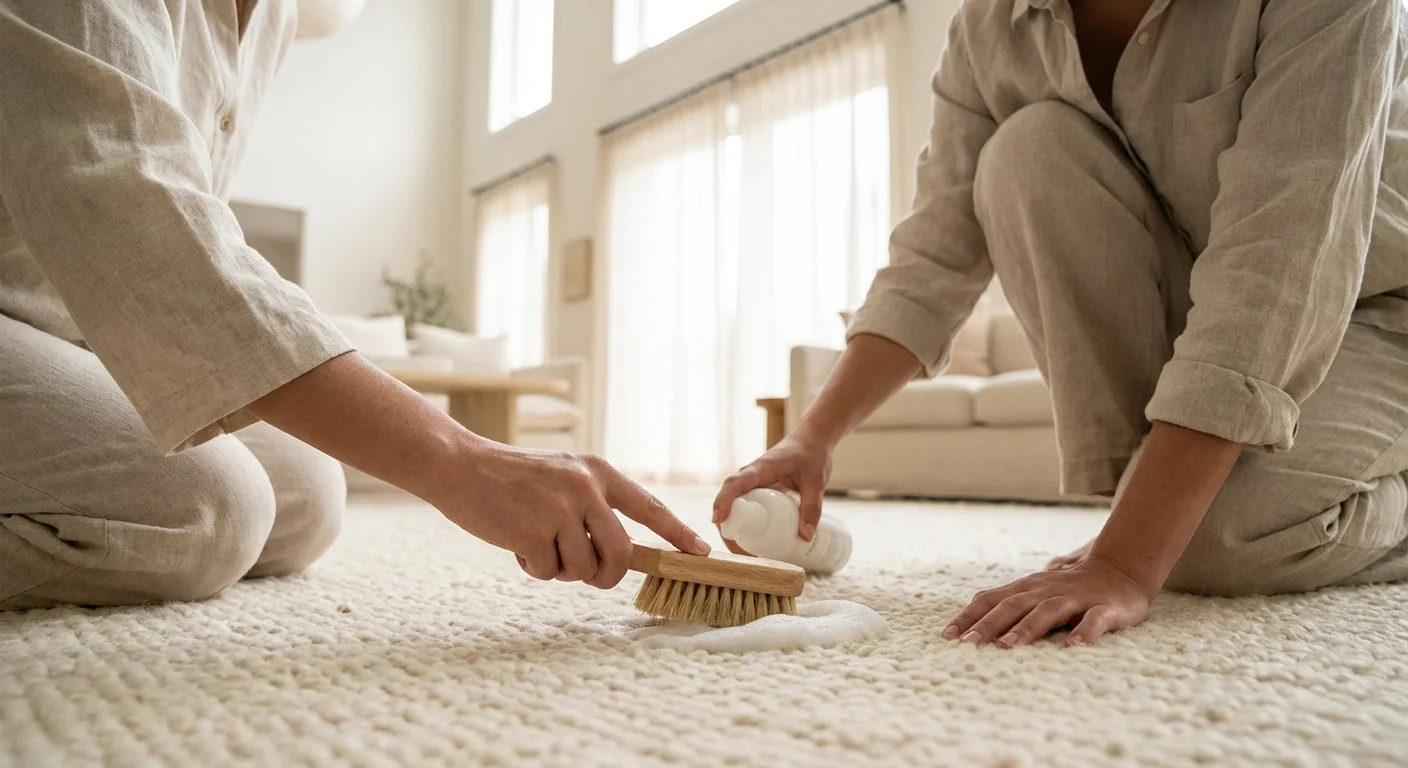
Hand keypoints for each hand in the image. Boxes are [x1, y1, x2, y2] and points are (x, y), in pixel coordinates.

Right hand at [437, 445, 709, 589]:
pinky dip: (534, 568)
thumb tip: (618, 557)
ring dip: (561, 570)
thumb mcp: (562, 479)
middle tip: (587, 575)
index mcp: (597, 472)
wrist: (460, 466)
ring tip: (537, 544)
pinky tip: (516, 544)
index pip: (649, 507)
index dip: (677, 534)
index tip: (700, 553)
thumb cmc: (511, 480)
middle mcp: (586, 488)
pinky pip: (550, 573)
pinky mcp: (535, 531)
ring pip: (584, 568)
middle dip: (606, 576)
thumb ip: (591, 507)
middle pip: (621, 554)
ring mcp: (561, 509)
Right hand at [712, 433, 832, 553]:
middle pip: (728, 498)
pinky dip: (743, 522)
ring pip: (734, 503)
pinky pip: (744, 505)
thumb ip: (812, 507)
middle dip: (726, 525)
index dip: (724, 501)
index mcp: (761, 468)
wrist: (812, 440)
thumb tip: (805, 537)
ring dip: (733, 526)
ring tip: (744, 553)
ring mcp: (753, 482)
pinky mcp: (758, 488)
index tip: (718, 520)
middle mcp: (751, 475)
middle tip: (736, 552)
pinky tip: (752, 541)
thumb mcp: (816, 482)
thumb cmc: (812, 455)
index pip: (735, 484)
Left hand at [943, 556, 1151, 647]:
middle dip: (989, 624)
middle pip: (1013, 605)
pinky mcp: (1105, 608)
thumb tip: (969, 623)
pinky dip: (1084, 632)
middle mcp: (1046, 591)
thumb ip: (1008, 605)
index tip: (947, 636)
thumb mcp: (1035, 593)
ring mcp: (1075, 598)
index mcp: (1026, 589)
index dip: (969, 616)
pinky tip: (1073, 647)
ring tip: (1008, 646)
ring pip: (1048, 611)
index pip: (991, 600)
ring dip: (1026, 628)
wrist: (1120, 569)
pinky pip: (1094, 620)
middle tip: (969, 644)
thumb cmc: (1069, 588)